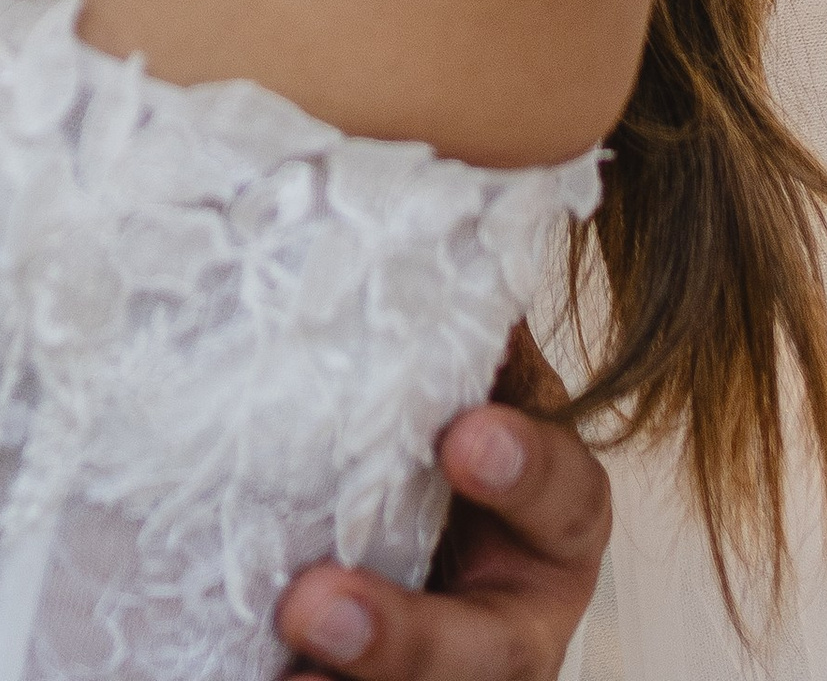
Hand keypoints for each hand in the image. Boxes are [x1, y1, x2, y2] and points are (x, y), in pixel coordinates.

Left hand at [277, 335, 609, 677]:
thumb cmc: (414, 413)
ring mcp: (460, 668)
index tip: (463, 435)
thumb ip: (438, 323)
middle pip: (491, 650)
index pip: (566, 497)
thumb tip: (384, 194)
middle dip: (410, 640)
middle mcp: (516, 608)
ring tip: (286, 673)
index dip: (526, 470)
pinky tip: (260, 678)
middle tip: (314, 605)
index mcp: (549, 511)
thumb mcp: (447, 374)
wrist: (381, 502)